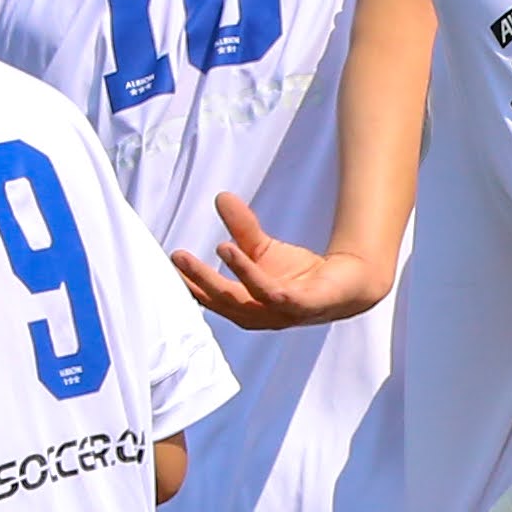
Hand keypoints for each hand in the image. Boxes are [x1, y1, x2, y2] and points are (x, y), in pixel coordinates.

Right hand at [172, 189, 387, 329]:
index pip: (208, 297)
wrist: (350, 283)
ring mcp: (278, 314)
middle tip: (174, 257)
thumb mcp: (263, 248)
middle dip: (196, 280)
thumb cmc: (301, 274)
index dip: (186, 282)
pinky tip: (235, 252)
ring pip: (242, 299)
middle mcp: (256, 316)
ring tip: (211, 248)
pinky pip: (271, 292)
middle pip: (219, 300)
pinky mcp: (300, 305)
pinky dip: (250, 274)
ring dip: (221, 278)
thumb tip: (220, 196)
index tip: (162, 264)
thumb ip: (241, 228)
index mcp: (243, 306)